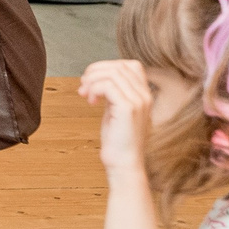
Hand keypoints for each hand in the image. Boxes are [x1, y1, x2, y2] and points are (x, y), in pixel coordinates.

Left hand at [79, 59, 155, 173]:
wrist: (124, 163)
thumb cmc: (117, 139)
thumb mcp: (116, 109)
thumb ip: (113, 92)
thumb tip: (95, 76)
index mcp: (144, 94)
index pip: (130, 65)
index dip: (107, 67)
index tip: (92, 81)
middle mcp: (145, 95)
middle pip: (119, 66)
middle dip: (95, 72)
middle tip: (83, 87)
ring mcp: (139, 101)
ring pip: (112, 73)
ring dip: (92, 80)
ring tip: (85, 95)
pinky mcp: (129, 108)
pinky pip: (107, 85)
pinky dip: (94, 89)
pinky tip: (91, 102)